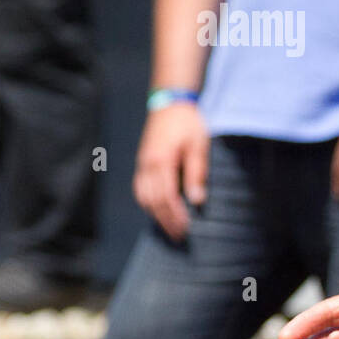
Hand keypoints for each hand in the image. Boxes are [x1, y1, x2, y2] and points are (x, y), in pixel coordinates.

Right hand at [133, 102, 208, 240]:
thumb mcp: (198, 145)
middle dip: (166, 220)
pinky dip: (147, 203)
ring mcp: (142, 163)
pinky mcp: (142, 161)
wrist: (170, 102)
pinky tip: (157, 210)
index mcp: (162, 161)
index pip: (167, 197)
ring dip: (156, 215)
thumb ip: (196, 173)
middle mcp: (148, 165)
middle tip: (179, 236)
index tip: (185, 229)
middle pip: (153, 201)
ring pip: (144, 197)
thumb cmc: (187, 123)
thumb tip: (197, 200)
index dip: (175, 216)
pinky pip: (140, 188)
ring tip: (169, 228)